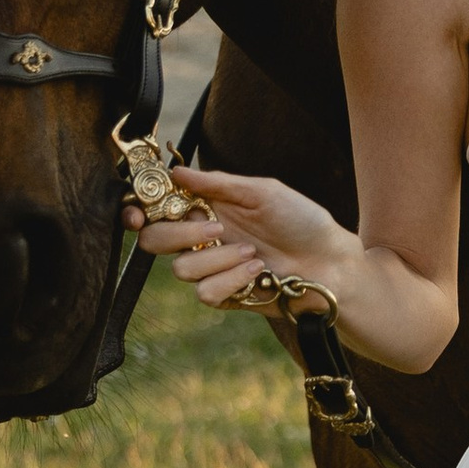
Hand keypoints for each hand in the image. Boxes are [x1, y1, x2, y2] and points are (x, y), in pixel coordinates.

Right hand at [124, 161, 353, 313]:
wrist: (331, 263)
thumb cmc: (302, 221)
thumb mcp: (263, 191)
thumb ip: (219, 183)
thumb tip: (177, 171)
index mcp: (208, 207)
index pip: (158, 209)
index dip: (137, 210)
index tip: (138, 212)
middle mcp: (203, 237)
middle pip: (154, 241)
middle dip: (180, 234)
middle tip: (216, 228)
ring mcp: (213, 268)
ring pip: (181, 269)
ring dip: (219, 259)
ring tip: (254, 253)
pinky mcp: (225, 296)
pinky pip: (205, 292)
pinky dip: (231, 280)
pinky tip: (257, 272)